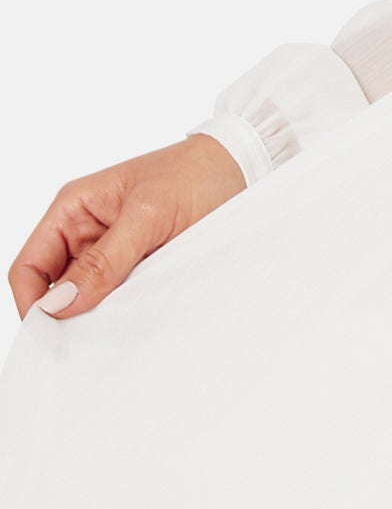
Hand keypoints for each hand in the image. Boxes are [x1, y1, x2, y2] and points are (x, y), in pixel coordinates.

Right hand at [8, 134, 247, 322]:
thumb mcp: (148, 215)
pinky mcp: (139, 264)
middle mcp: (85, 231)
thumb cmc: (195, 173)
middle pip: (55, 289)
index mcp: (73, 209)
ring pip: (88, 297)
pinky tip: (140, 318)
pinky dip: (125, 310)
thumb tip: (61, 303)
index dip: (33, 304)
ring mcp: (112, 251)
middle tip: (89, 342)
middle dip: (68, 316)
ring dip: (99, 315)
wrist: (244, 167)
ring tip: (120, 328)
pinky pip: (119, 296)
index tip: (53, 336)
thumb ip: (105, 260)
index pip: (29, 267)